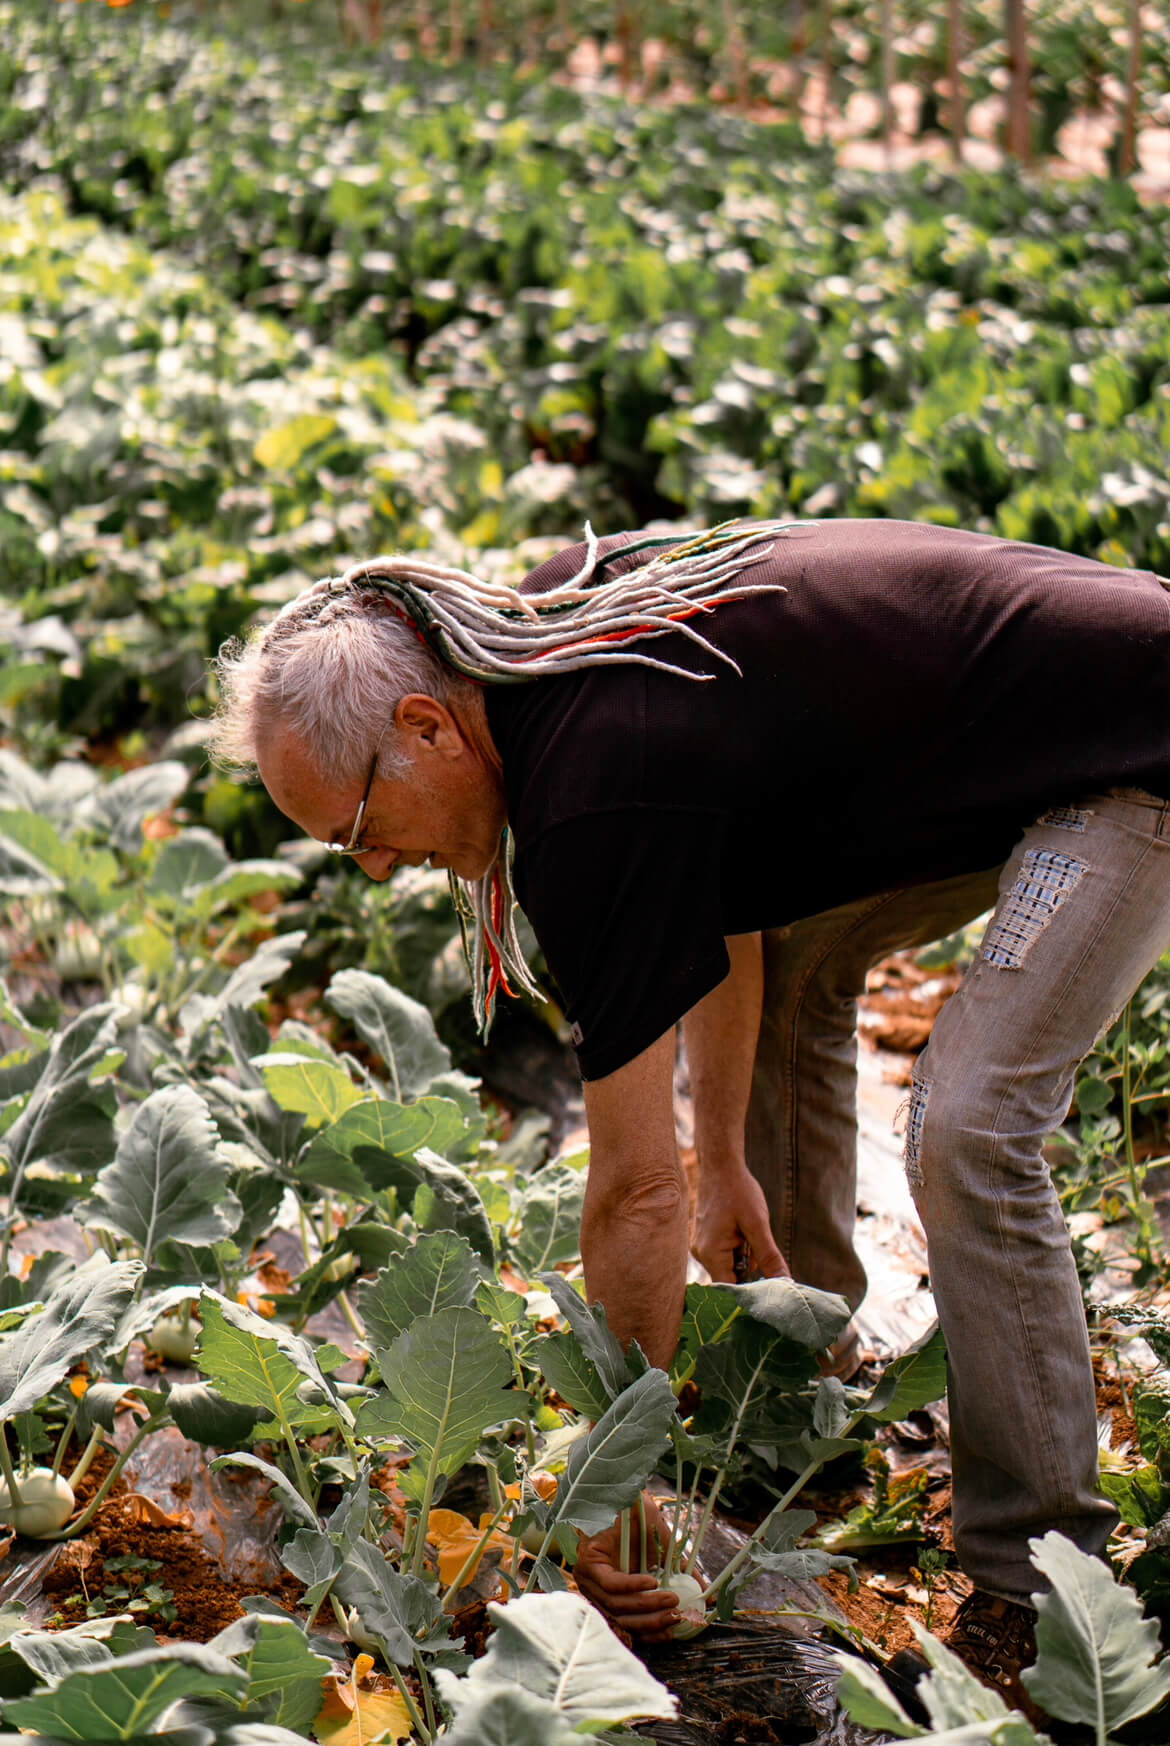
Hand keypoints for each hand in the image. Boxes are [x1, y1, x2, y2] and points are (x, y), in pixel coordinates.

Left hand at [574, 1493, 682, 1642]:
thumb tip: (707, 1596)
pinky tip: (653, 1581)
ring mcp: (589, 1578)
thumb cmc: (641, 1522)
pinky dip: (633, 1586)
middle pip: (622, 1620)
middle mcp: (597, 1590)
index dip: (651, 1632)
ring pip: (617, 1605)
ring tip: (672, 1598)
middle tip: (677, 1616)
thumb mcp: (665, 1553)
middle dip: (652, 1622)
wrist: (625, 1492)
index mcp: (613, 1593)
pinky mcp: (587, 1563)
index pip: (629, 1624)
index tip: (673, 1632)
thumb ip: (681, 1575)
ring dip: (648, 1605)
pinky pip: (611, 1584)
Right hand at [692, 1162, 788, 1283]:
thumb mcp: (758, 1224)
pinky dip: (740, 1251)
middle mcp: (702, 1254)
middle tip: (766, 1259)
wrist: (721, 1165)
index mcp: (711, 1253)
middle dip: (750, 1274)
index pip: (729, 1289)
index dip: (749, 1295)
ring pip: (729, 1267)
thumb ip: (769, 1256)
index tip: (770, 1294)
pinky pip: (726, 1256)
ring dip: (746, 1260)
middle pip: (730, 1280)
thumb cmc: (739, 1191)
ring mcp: (703, 1247)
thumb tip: (784, 1283)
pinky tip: (746, 1234)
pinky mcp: (708, 1240)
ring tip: (752, 1237)